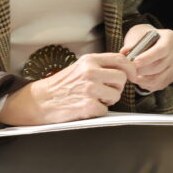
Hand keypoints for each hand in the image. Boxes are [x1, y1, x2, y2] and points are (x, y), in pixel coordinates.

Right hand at [7, 52, 137, 124]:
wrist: (39, 101)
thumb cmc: (60, 86)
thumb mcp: (79, 67)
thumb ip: (99, 66)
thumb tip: (124, 69)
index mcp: (89, 61)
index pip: (120, 60)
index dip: (131, 68)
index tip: (133, 75)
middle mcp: (90, 72)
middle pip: (122, 78)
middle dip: (116, 87)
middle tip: (104, 92)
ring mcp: (89, 89)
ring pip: (116, 95)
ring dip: (108, 101)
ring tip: (93, 99)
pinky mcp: (87, 106)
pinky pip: (105, 110)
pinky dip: (98, 112)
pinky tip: (86, 108)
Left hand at [122, 25, 172, 93]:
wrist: (152, 42)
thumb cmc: (145, 38)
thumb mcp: (137, 35)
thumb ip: (132, 44)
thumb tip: (124, 52)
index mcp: (171, 38)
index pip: (162, 49)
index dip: (148, 57)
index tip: (134, 62)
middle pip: (160, 66)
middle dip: (142, 70)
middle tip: (128, 71)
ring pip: (158, 78)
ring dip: (142, 79)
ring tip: (131, 76)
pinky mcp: (172, 76)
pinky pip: (159, 85)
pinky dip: (146, 84)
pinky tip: (138, 79)